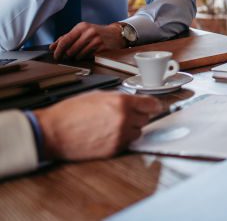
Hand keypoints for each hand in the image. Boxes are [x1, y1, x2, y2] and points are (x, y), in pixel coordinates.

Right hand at [33, 91, 160, 160]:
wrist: (53, 132)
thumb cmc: (71, 112)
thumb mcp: (98, 96)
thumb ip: (120, 98)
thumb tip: (136, 102)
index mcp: (121, 102)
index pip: (151, 104)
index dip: (153, 106)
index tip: (154, 107)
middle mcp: (124, 119)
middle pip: (146, 119)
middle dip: (137, 117)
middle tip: (123, 116)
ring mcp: (119, 136)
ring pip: (138, 132)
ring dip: (130, 129)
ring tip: (112, 126)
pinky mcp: (114, 150)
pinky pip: (127, 144)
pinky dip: (121, 140)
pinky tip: (106, 135)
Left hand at [50, 22, 125, 60]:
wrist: (116, 34)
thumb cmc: (97, 33)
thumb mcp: (82, 31)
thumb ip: (67, 38)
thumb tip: (52, 47)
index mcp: (82, 27)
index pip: (65, 40)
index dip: (58, 50)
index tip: (55, 56)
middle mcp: (89, 32)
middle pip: (70, 50)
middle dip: (67, 55)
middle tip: (68, 56)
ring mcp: (96, 40)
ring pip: (78, 55)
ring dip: (77, 57)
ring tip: (82, 53)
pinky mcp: (102, 48)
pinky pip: (87, 57)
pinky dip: (86, 57)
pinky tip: (89, 53)